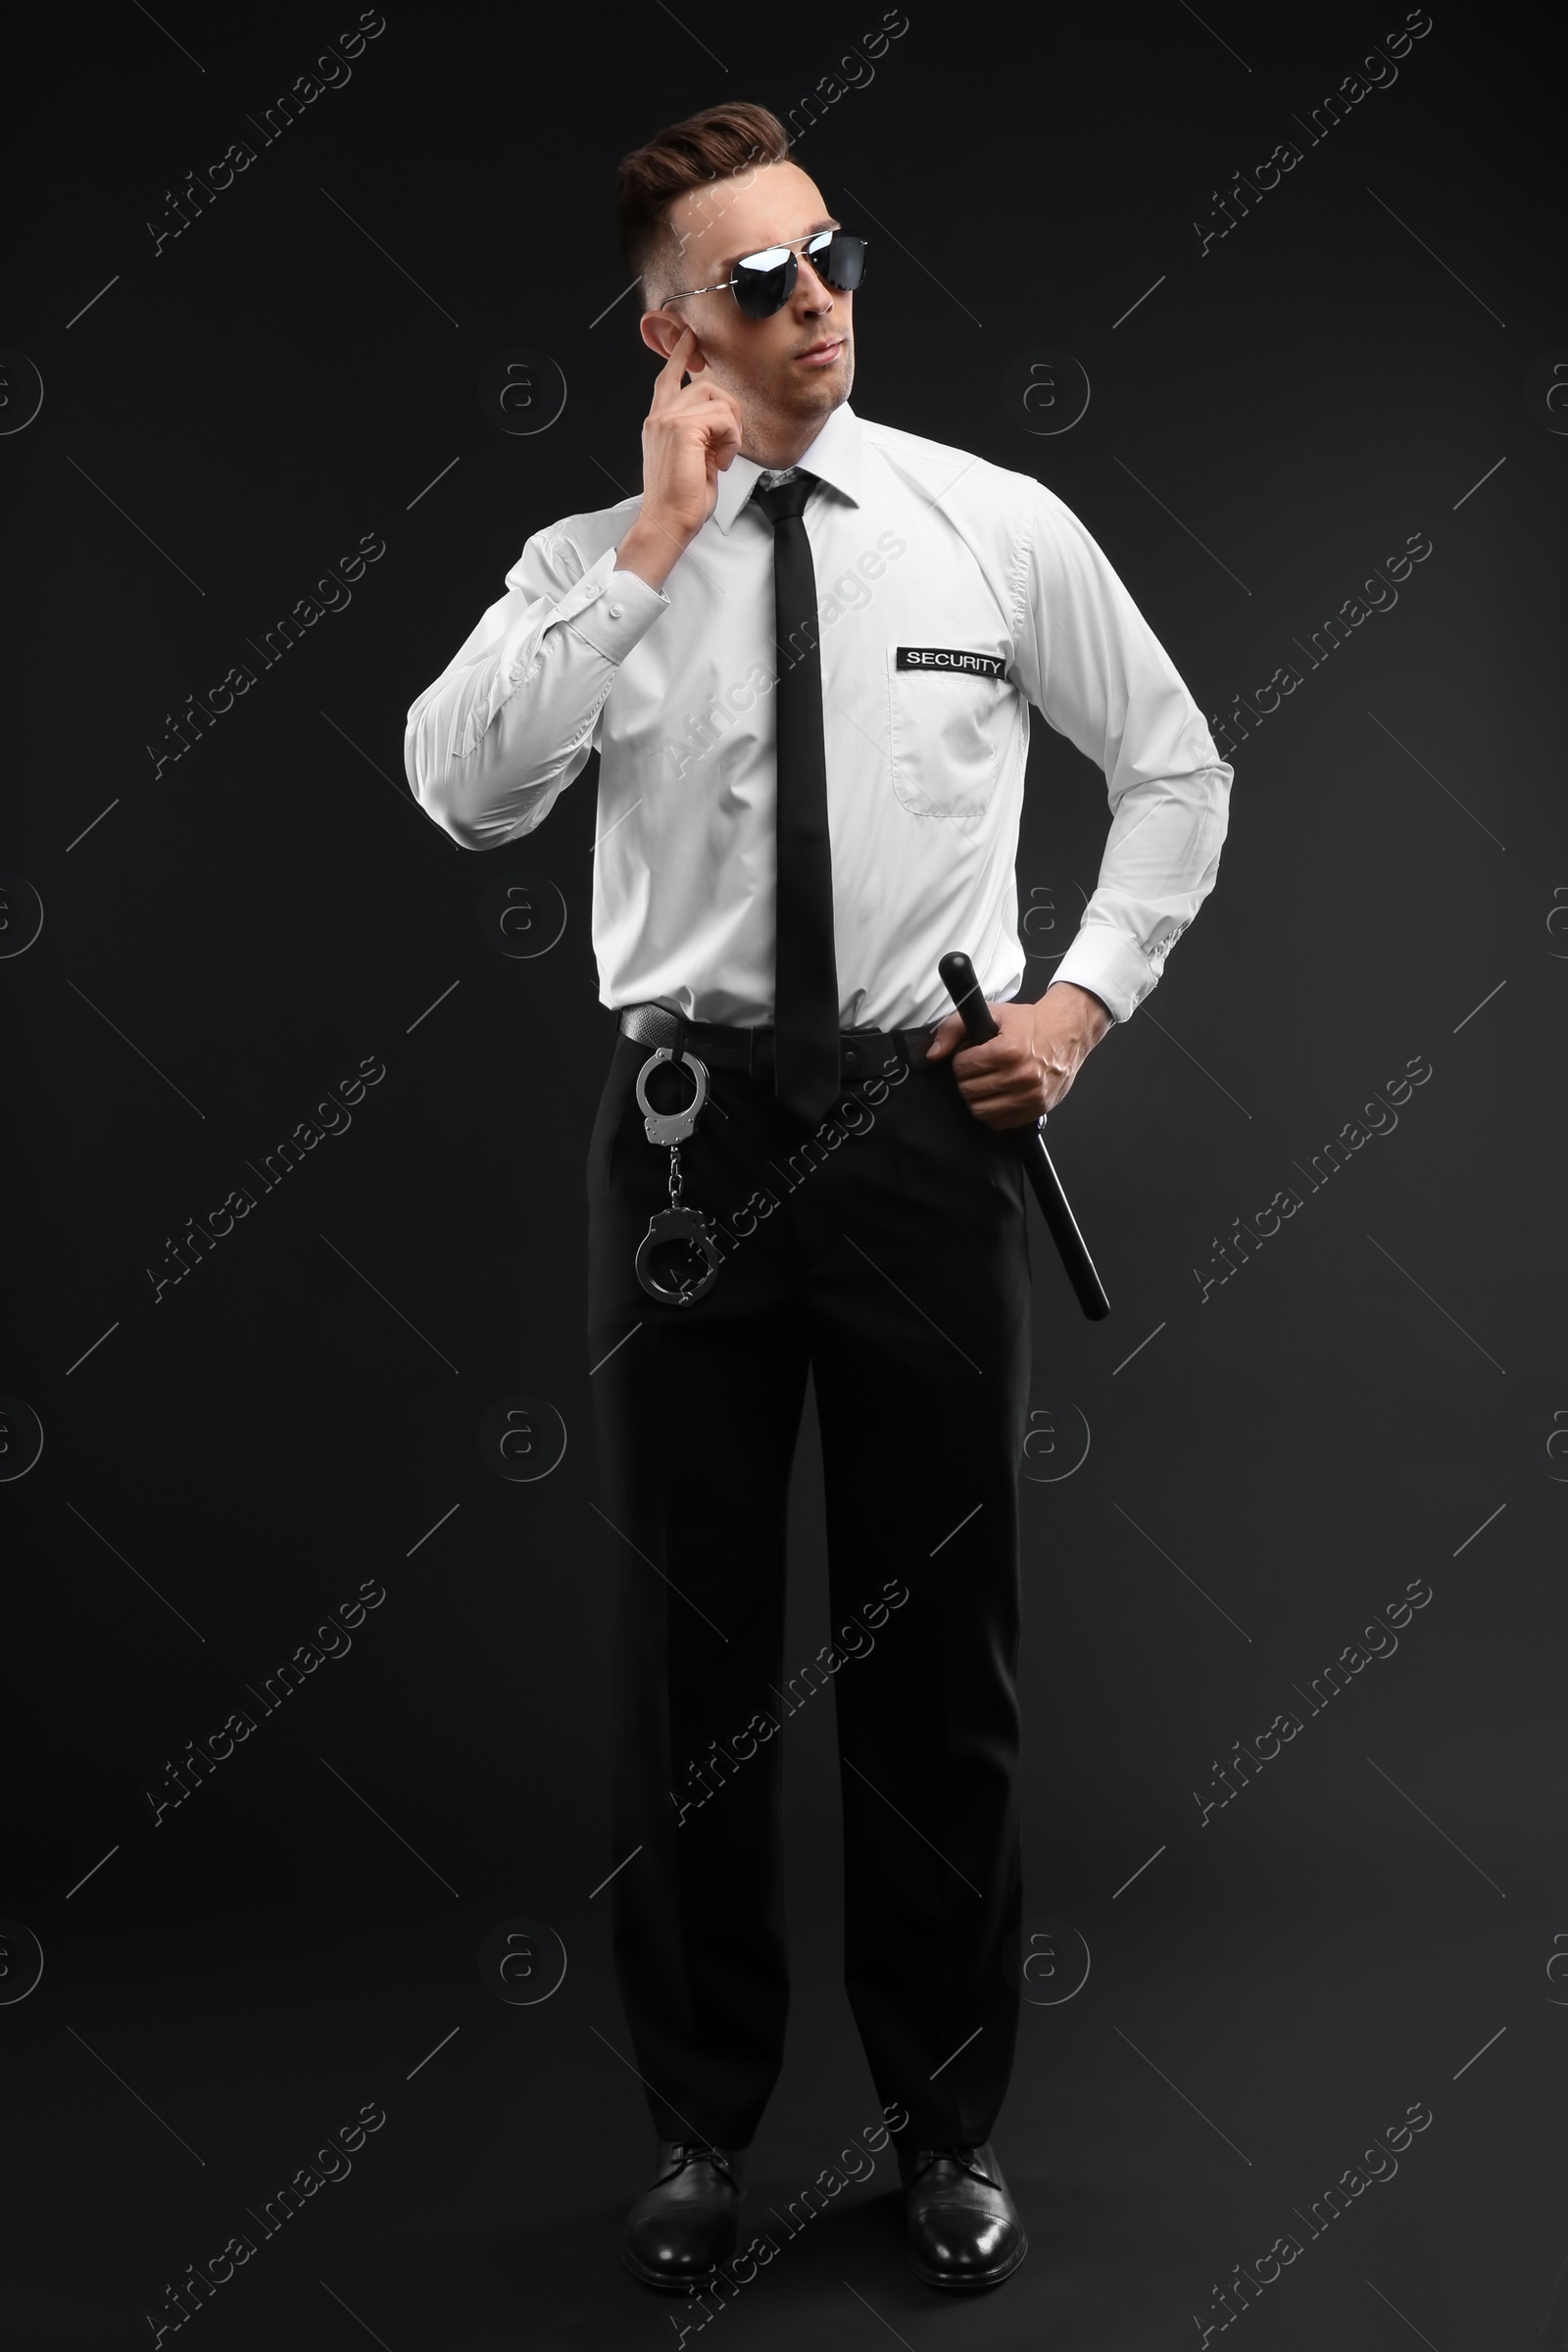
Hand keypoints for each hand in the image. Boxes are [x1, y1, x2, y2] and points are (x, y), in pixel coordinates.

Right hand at [616, 327, 742, 589]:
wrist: (667, 521)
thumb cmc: (678, 500)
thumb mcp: (690, 458)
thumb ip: (698, 433)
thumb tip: (719, 425)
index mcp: (659, 421)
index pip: (668, 376)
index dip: (681, 353)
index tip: (690, 337)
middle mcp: (660, 416)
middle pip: (705, 384)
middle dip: (728, 411)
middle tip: (727, 444)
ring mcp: (669, 419)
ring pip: (718, 398)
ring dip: (730, 428)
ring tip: (721, 454)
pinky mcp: (683, 428)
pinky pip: (724, 418)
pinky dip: (731, 440)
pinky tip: (720, 460)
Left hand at [923, 982, 1112, 1129]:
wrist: (1068, 1032)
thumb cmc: (1031, 1024)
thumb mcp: (992, 1014)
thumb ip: (954, 1029)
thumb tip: (933, 1054)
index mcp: (1009, 1050)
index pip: (963, 1067)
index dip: (961, 1060)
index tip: (969, 1055)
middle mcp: (1022, 1075)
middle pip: (969, 1091)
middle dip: (966, 1079)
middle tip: (976, 1069)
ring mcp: (1031, 1095)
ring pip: (981, 1110)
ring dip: (976, 1098)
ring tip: (985, 1082)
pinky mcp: (1038, 1109)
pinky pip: (1000, 1123)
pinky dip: (993, 1112)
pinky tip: (997, 1096)